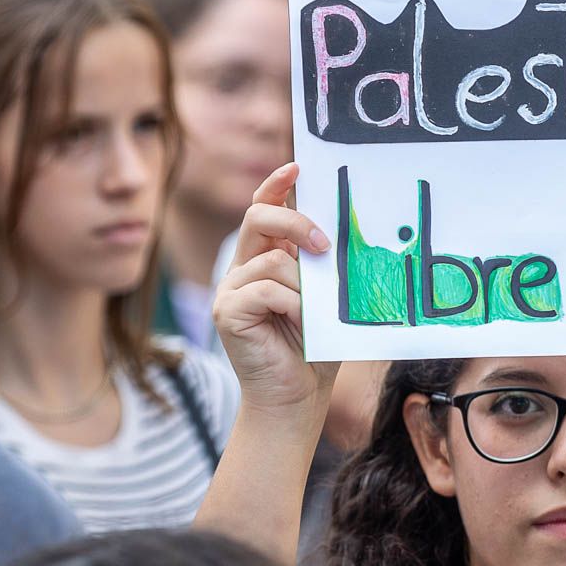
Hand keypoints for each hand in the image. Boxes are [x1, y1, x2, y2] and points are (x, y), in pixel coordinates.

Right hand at [213, 163, 339, 419]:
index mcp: (264, 261)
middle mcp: (241, 270)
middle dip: (295, 222)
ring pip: (271, 261)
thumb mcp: (324, 299)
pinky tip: (300, 327)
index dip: (276, 185)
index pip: (263, 210)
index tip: (297, 166)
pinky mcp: (226, 312)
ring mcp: (229, 291)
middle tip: (325, 246)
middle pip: (259, 218)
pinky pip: (266, 289)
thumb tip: (339, 233)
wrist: (296, 399)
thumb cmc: (315, 350)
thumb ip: (321, 267)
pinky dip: (292, 306)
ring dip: (304, 288)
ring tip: (314, 317)